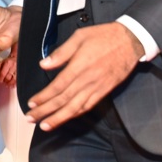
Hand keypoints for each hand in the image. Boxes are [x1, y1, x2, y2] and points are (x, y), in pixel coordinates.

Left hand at [0, 42, 17, 87]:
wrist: (16, 58)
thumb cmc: (8, 61)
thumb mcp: (0, 63)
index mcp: (8, 63)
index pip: (3, 73)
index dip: (0, 79)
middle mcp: (14, 66)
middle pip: (8, 77)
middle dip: (5, 81)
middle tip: (3, 81)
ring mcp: (18, 69)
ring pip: (13, 80)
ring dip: (9, 83)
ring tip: (7, 83)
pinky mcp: (21, 73)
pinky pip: (18, 80)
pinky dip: (14, 83)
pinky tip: (12, 84)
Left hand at [27, 22, 143, 129]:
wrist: (130, 41)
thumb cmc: (103, 36)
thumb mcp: (80, 36)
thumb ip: (61, 52)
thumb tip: (43, 64)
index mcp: (79, 65)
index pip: (57, 86)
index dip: (43, 97)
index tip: (31, 103)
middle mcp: (87, 79)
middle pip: (63, 100)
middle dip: (45, 111)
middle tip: (31, 119)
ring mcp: (97, 87)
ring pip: (75, 107)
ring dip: (59, 118)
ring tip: (45, 126)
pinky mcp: (104, 91)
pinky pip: (88, 106)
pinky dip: (76, 114)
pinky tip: (66, 118)